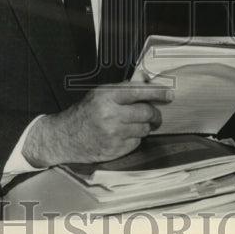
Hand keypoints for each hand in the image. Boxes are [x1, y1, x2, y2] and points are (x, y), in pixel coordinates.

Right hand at [22, 82, 173, 166]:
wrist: (65, 137)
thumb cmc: (84, 113)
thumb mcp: (99, 94)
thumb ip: (122, 89)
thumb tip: (147, 83)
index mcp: (107, 97)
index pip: (139, 92)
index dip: (157, 92)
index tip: (169, 94)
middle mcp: (111, 115)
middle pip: (146, 112)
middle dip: (154, 114)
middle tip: (155, 115)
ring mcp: (113, 134)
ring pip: (144, 129)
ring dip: (144, 127)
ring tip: (133, 124)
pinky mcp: (115, 150)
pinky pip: (136, 142)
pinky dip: (134, 138)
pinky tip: (124, 135)